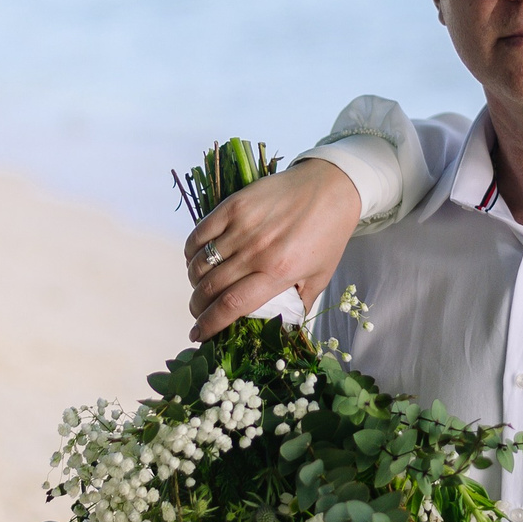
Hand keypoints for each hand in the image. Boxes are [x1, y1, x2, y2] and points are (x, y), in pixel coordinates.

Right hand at [186, 157, 363, 341]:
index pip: (231, 305)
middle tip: (199, 313)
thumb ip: (299, 304)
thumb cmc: (328, 234)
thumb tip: (281, 330)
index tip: (198, 335)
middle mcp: (256, 251)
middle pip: (210, 287)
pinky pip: (198, 235)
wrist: (331, 186)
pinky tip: (196, 260)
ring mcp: (242, 226)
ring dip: (194, 282)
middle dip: (198, 307)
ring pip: (200, 263)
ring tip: (200, 288)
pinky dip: (191, 252)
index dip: (209, 324)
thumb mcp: (320, 277)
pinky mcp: (233, 205)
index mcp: (278, 272)